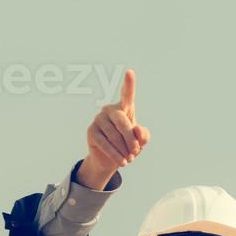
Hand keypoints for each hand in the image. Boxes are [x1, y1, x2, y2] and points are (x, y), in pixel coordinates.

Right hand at [77, 69, 149, 189]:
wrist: (113, 159)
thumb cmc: (129, 145)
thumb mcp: (141, 142)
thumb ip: (144, 135)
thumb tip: (136, 130)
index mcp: (124, 108)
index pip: (127, 95)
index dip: (128, 84)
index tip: (130, 72)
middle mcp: (110, 110)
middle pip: (123, 122)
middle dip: (131, 139)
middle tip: (136, 152)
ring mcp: (99, 119)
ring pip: (114, 135)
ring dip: (124, 149)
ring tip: (129, 158)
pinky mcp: (91, 131)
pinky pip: (105, 143)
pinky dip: (115, 154)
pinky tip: (122, 162)